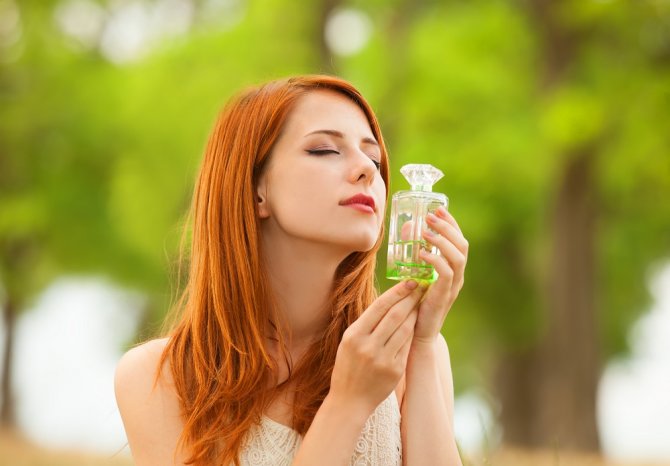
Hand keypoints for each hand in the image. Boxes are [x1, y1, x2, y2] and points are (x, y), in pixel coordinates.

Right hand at [329, 280, 425, 413]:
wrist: (350, 400)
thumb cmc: (348, 366)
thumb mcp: (348, 342)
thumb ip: (366, 324)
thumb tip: (388, 301)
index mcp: (354, 335)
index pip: (379, 307)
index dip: (397, 292)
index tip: (409, 281)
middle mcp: (368, 346)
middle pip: (395, 315)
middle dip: (410, 298)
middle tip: (421, 286)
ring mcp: (382, 359)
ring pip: (405, 329)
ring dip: (415, 313)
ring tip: (421, 302)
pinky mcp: (395, 370)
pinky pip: (407, 346)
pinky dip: (413, 332)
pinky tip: (417, 323)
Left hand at [414, 207, 467, 344]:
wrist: (417, 333)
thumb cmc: (415, 301)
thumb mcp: (415, 271)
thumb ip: (414, 250)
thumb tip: (406, 227)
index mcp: (453, 268)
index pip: (459, 240)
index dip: (451, 223)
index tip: (439, 208)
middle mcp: (457, 276)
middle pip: (462, 245)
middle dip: (447, 227)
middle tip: (430, 216)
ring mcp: (453, 287)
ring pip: (458, 257)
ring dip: (442, 241)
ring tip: (426, 232)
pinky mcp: (444, 296)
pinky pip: (447, 274)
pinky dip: (436, 260)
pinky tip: (421, 253)